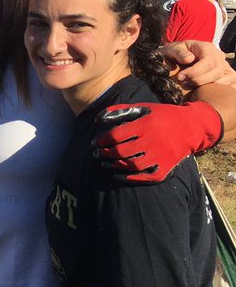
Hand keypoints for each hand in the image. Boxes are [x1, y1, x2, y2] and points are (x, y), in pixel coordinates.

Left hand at [94, 101, 222, 181]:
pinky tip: (119, 175)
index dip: (102, 140)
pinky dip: (131, 178)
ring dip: (115, 165)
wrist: (192, 126)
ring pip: (133, 165)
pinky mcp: (167, 167)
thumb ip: (120, 110)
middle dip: (105, 153)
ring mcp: (161, 156)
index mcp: (146, 125)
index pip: (117, 135)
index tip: (95, 143)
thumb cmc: (162, 116)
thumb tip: (98, 118)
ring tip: (105, 163)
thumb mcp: (143, 108)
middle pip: (122, 151)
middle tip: (97, 154)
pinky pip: (146, 176)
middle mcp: (153, 141)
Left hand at [163, 39, 235, 88]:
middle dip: (199, 80)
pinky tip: (206, 92)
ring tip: (192, 87)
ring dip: (208, 86)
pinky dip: (222, 89)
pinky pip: (232, 84)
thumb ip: (179, 53)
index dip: (195, 72)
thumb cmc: (176, 53)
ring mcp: (225, 66)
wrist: (179, 57)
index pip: (208, 62)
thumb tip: (189, 59)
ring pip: (225, 79)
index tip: (180, 78)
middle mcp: (219, 57)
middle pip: (217, 72)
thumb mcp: (173, 49)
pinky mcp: (227, 75)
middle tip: (183, 83)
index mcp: (208, 48)